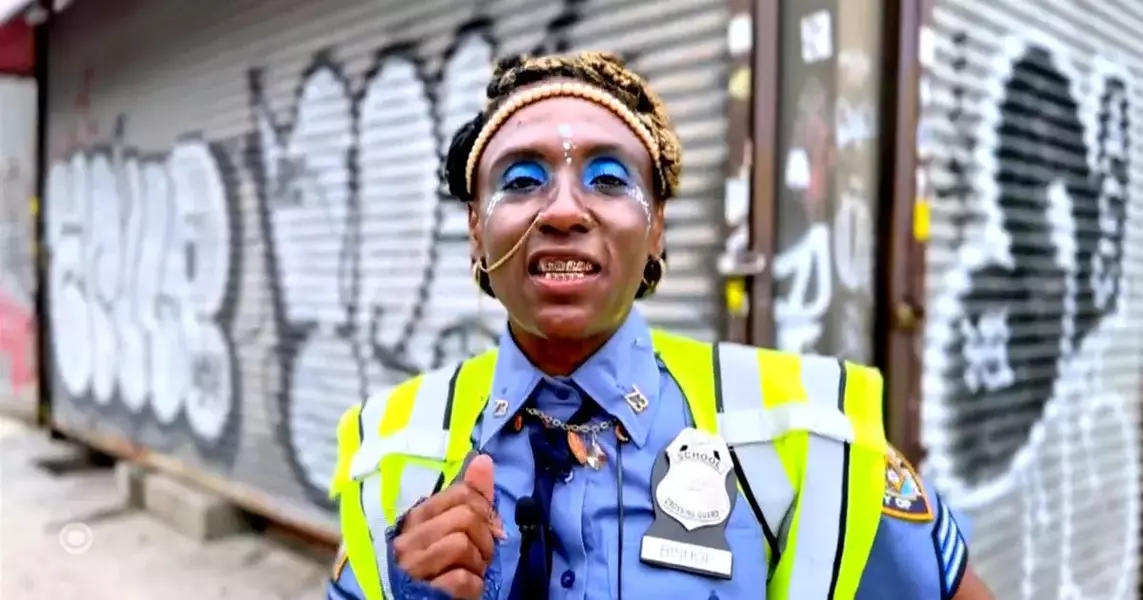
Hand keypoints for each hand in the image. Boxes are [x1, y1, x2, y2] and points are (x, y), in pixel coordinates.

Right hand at [392, 454, 504, 599]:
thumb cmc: (442, 566)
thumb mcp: (456, 529)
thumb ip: (471, 497)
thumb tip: (484, 459)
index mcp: (414, 519)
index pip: (461, 493)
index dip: (485, 509)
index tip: (488, 528)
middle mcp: (407, 540)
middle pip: (465, 517)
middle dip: (484, 538)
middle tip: (479, 555)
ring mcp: (411, 568)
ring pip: (462, 544)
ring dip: (478, 563)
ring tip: (470, 571)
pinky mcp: (424, 592)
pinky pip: (462, 578)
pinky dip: (473, 585)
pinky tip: (464, 588)